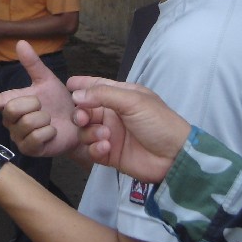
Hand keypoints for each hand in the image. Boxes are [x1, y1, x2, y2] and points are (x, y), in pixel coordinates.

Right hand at [0, 40, 79, 156]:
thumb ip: (32, 63)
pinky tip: (52, 133)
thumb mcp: (46, 80)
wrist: (78, 122)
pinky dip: (50, 132)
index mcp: (11, 102)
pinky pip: (37, 137)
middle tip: (44, 108)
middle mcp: (11, 121)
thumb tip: (20, 42)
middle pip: (13, 108)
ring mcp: (18, 137)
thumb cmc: (58, 102)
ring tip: (49, 121)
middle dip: (34, 104)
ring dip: (45, 119)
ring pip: (28, 122)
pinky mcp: (29, 149)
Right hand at [68, 76, 190, 182]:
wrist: (174, 156)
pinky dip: (95, 148)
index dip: (82, 85)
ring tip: (105, 136)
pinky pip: (91, 150)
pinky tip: (106, 147)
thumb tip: (77, 95)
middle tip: (82, 118)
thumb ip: (103, 95)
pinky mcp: (110, 154)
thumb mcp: (133, 101)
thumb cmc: (159, 123)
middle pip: (85, 111)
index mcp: (121, 96)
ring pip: (85, 131)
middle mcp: (113, 114)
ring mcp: (110, 134)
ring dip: (90, 133)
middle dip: (80, 113)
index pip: (97, 87)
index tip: (68, 85)